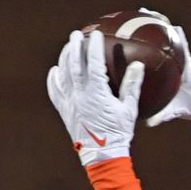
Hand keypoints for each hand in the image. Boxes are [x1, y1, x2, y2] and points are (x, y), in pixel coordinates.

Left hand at [46, 29, 144, 165]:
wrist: (102, 155)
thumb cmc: (118, 133)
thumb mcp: (129, 110)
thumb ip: (132, 86)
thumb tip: (138, 66)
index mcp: (97, 93)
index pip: (94, 63)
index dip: (94, 47)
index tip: (96, 35)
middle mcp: (80, 95)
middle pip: (74, 64)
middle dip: (75, 46)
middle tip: (76, 34)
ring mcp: (70, 102)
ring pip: (63, 74)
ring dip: (64, 58)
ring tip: (68, 47)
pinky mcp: (64, 110)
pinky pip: (55, 91)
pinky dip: (53, 79)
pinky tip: (55, 70)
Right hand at [145, 23, 190, 125]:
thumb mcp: (179, 110)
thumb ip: (165, 115)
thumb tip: (149, 122)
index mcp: (188, 70)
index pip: (184, 50)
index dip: (178, 38)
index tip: (171, 27)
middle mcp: (187, 60)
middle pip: (175, 37)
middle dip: (161, 25)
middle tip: (145, 13)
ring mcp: (184, 58)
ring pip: (172, 38)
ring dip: (159, 27)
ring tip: (142, 14)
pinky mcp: (181, 59)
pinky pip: (170, 44)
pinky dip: (160, 36)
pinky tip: (144, 30)